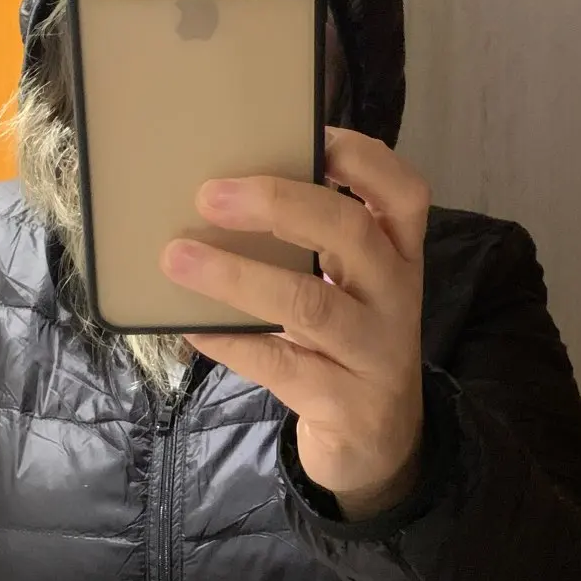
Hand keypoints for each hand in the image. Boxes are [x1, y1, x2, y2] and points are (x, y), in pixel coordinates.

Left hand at [161, 127, 429, 517]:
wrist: (378, 445)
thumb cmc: (346, 346)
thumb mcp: (349, 290)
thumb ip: (311, 246)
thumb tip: (220, 193)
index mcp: (399, 257)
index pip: (402, 192)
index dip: (358, 158)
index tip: (306, 135)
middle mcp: (396, 298)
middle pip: (351, 234)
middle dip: (279, 205)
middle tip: (209, 194)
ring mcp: (376, 354)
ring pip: (310, 304)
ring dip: (237, 277)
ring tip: (178, 258)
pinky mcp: (346, 404)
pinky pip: (282, 366)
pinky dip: (232, 342)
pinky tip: (193, 328)